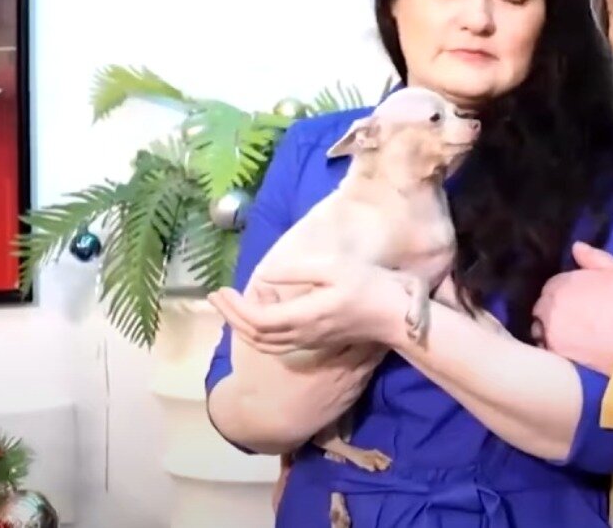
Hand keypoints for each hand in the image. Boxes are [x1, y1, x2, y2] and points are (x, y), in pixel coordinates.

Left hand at [207, 259, 420, 353]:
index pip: (258, 320)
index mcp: (305, 315)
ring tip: (230, 310)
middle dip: (231, 317)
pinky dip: (260, 333)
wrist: (396, 316)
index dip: (235, 308)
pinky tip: (259, 319)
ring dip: (243, 328)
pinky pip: (278, 344)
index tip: (220, 290)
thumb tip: (265, 277)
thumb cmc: (370, 286)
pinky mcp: (317, 341)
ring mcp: (310, 340)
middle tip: (216, 297)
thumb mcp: (334, 268)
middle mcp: (303, 333)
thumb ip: (296, 271)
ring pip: (266, 343)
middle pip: (255, 335)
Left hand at [533, 241, 612, 373]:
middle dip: (557, 305)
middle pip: (545, 304)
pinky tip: (571, 342)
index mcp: (562, 284)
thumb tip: (576, 247)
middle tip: (579, 311)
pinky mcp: (557, 353)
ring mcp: (551, 331)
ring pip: (542, 325)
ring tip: (574, 328)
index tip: (582, 294)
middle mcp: (550, 307)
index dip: (568, 288)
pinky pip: (547, 344)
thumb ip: (593, 257)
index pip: (553, 283)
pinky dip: (554, 342)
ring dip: (552, 324)